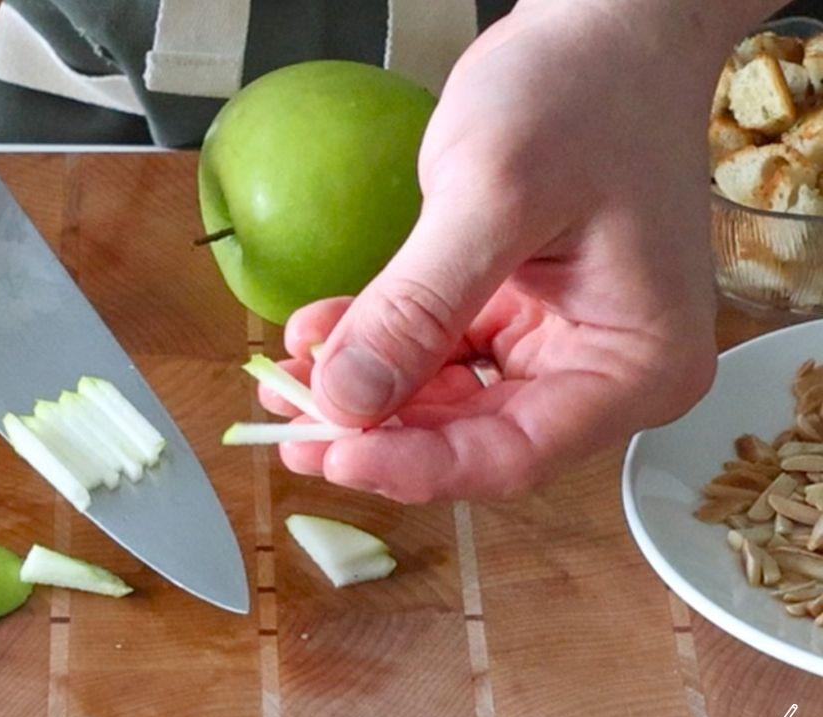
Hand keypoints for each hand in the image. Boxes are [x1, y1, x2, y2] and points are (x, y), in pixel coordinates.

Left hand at [261, 1, 766, 502]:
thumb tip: (345, 403)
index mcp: (636, 365)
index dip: (414, 467)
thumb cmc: (583, 93)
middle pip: (472, 437)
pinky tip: (319, 334)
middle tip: (287, 426)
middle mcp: (601, 373)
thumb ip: (419, 308)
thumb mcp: (493, 196)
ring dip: (363, 393)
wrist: (602, 29)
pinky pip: (435, 354)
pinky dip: (376, 346)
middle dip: (375, 433)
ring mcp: (555, 347)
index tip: (330, 457)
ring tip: (286, 382)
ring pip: (443, 403)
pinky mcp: (513, 316)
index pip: (512, 453)